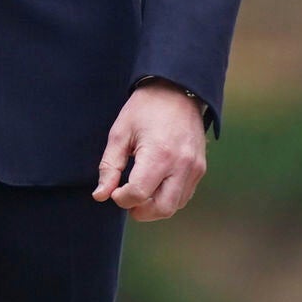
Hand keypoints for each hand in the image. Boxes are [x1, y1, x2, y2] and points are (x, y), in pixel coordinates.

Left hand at [95, 82, 209, 222]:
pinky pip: (184, 195)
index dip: (121, 198)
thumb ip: (109, 167)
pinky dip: (168, 198)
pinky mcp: (200, 168)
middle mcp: (181, 165)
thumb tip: (101, 196)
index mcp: (159, 154)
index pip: (139, 194)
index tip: (115, 189)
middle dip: (140, 211)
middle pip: (161, 209)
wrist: (177, 90)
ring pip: (174, 206)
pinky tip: (155, 185)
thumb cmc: (144, 109)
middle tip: (127, 199)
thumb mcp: (120, 133)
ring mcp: (194, 168)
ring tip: (140, 191)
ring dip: (154, 207)